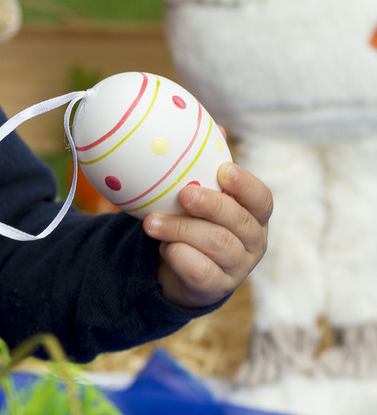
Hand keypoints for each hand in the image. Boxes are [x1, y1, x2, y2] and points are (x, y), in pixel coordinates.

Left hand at [147, 163, 271, 310]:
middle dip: (210, 206)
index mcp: (254, 215)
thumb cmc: (192, 221)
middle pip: (238, 222)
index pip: (262, 199)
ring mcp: (238, 268)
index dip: (246, 185)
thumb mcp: (198, 195)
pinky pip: (201, 272)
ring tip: (151, 222)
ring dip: (181, 230)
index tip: (223, 171)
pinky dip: (180, 256)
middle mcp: (254, 241)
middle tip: (184, 195)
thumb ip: (204, 166)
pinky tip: (164, 247)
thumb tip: (214, 126)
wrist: (179, 269)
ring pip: (216, 245)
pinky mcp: (217, 289)